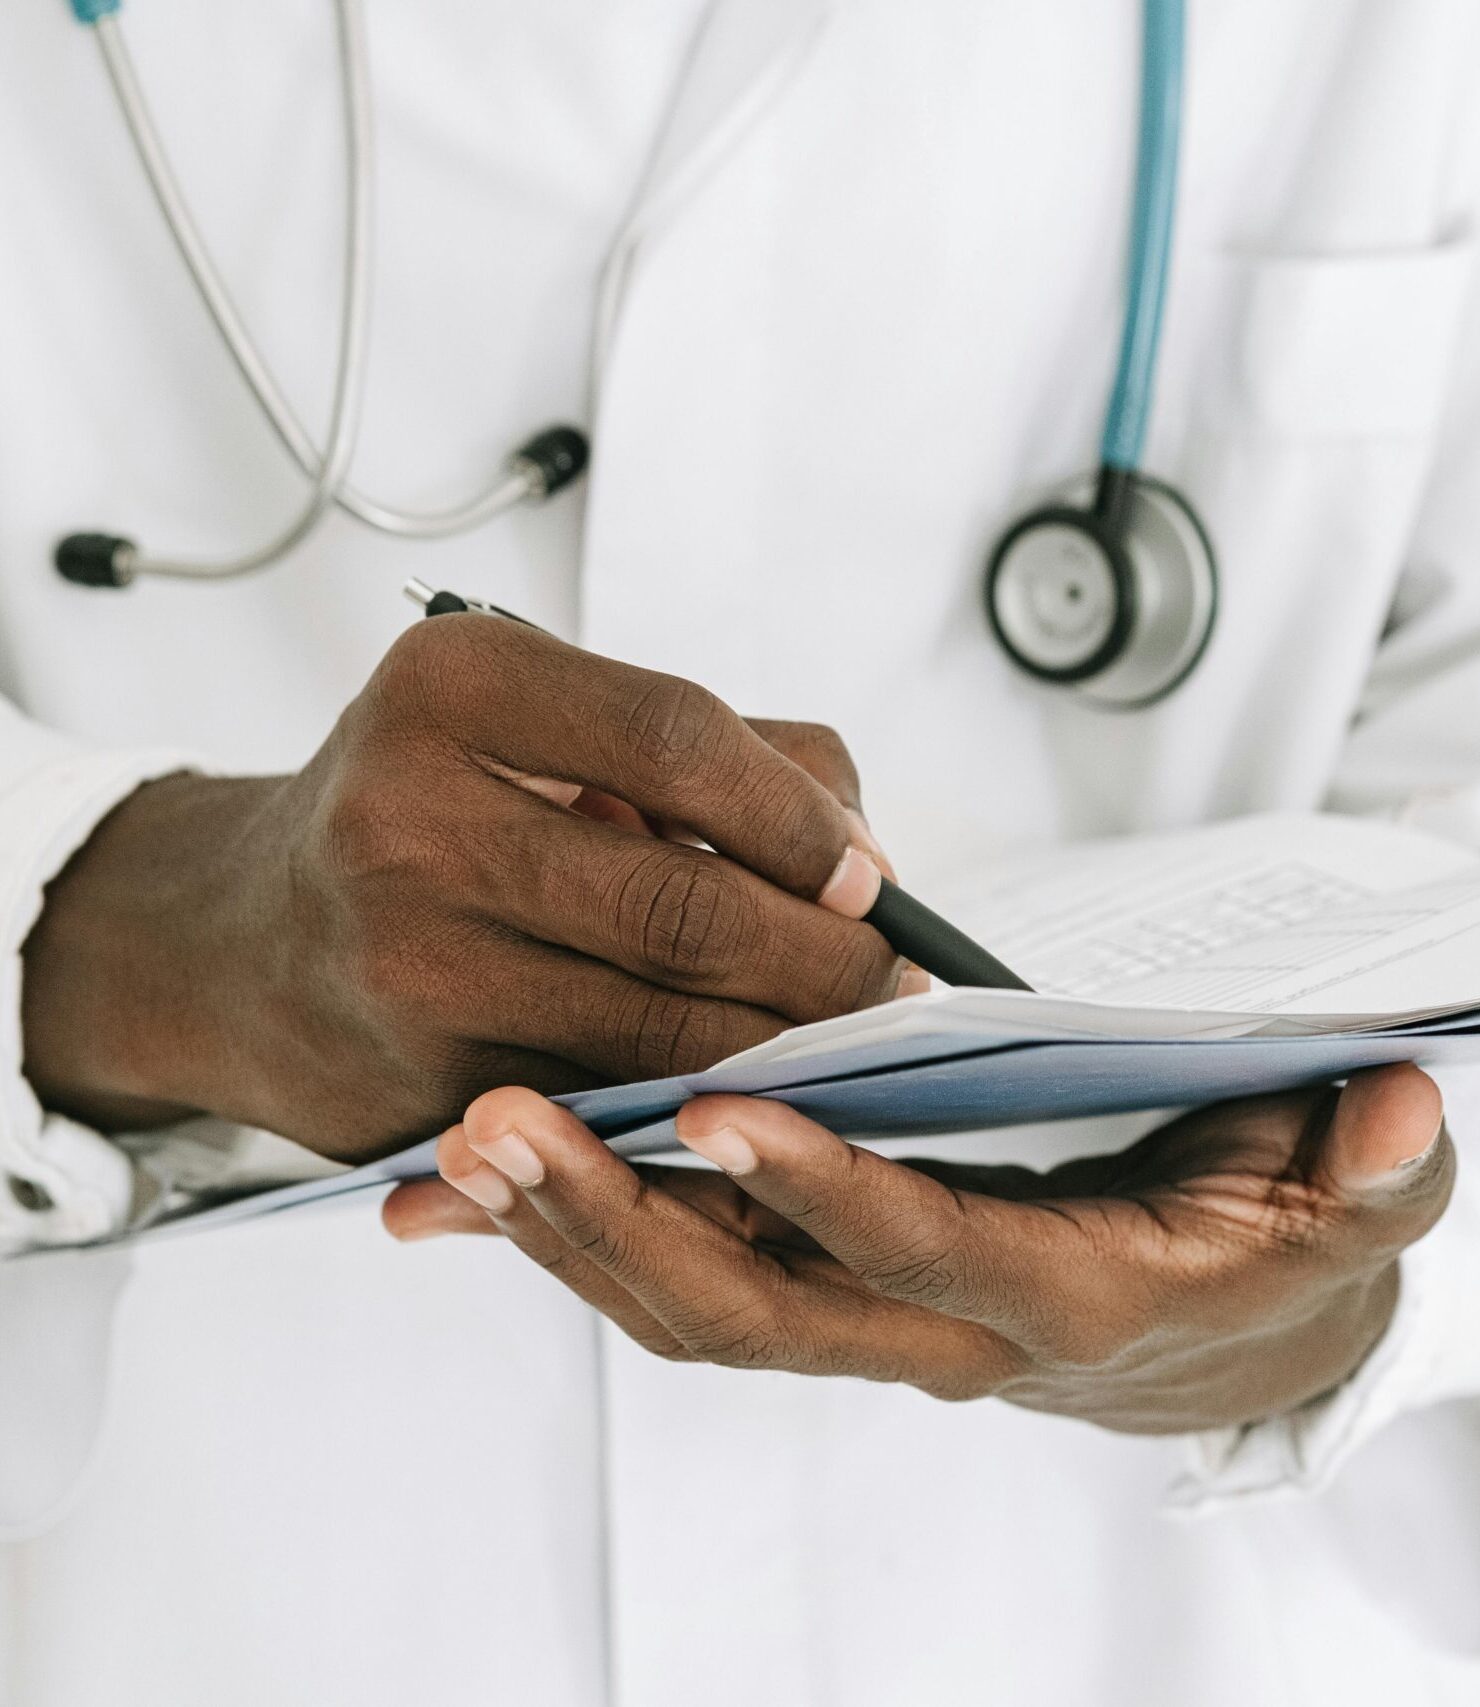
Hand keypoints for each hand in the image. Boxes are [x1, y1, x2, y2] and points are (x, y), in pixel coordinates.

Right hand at [21, 617, 907, 1157]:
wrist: (243, 939)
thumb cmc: (428, 807)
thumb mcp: (538, 721)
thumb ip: (717, 755)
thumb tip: (863, 860)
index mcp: (455, 686)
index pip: (678, 738)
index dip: (798, 817)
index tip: (865, 874)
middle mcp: (413, 816)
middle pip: (687, 905)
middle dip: (825, 958)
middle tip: (892, 978)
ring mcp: (412, 962)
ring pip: (664, 1027)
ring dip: (785, 1041)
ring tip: (843, 1031)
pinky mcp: (425, 1084)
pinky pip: (615, 1103)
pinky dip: (703, 1100)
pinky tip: (749, 1085)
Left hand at [389, 1063, 1451, 1430]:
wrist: (1223, 1330)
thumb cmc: (1266, 1241)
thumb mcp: (1346, 1208)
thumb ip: (1368, 1168)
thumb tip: (1391, 1103)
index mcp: (1060, 1298)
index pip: (931, 1255)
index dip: (830, 1198)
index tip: (720, 1112)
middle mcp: (935, 1332)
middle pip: (755, 1310)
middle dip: (623, 1224)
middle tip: (504, 1125)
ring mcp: (858, 1320)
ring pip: (691, 1306)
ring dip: (570, 1229)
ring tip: (463, 1143)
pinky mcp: (812, 1290)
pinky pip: (678, 1282)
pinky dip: (574, 1237)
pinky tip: (470, 1192)